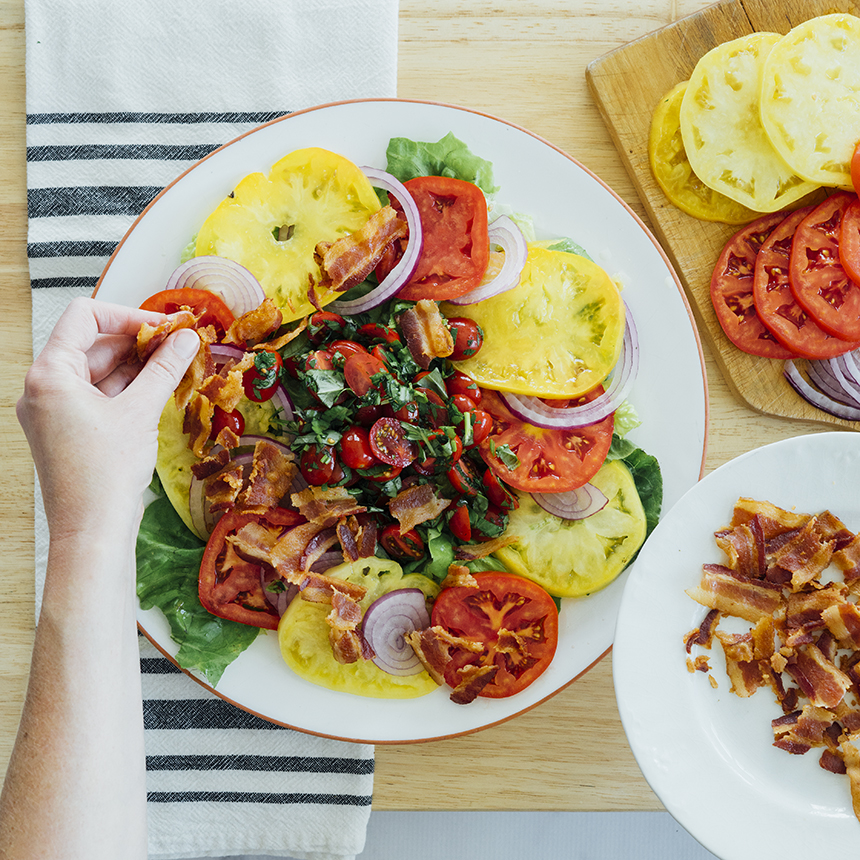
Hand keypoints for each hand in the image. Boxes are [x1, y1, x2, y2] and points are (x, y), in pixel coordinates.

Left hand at [16, 297, 198, 542]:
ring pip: (99, 372)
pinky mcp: (69, 431)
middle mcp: (44, 389)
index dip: (127, 315)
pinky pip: (99, 397)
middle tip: (179, 344)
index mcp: (49, 375)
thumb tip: (186, 338)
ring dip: (137, 366)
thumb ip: (164, 368)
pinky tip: (160, 390)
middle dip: (137, 341)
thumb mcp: (140, 412)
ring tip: (176, 366)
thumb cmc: (104, 475)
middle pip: (93, 344)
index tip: (164, 325)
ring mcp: (55, 411)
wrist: (92, 531)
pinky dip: (128, 390)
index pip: (85, 317)